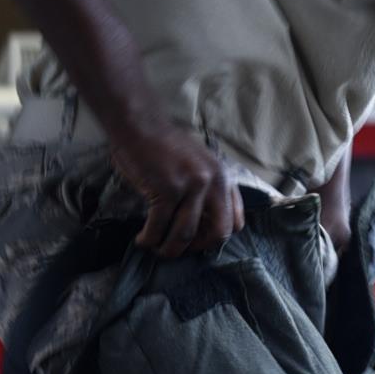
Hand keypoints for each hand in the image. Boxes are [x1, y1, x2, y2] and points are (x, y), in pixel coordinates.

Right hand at [111, 121, 247, 258]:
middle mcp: (214, 182)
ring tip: (156, 249)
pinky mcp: (167, 189)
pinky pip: (159, 226)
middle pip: (218, 233)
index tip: (198, 241)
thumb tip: (202, 226)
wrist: (139, 124)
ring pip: (186, 235)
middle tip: (180, 250)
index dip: (216, 238)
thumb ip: (207, 190)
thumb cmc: (164, 145)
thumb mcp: (199, 164)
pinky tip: (142, 240)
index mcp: (224, 178)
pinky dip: (149, 239)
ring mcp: (192, 186)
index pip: (235, 222)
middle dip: (198, 249)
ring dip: (170, 249)